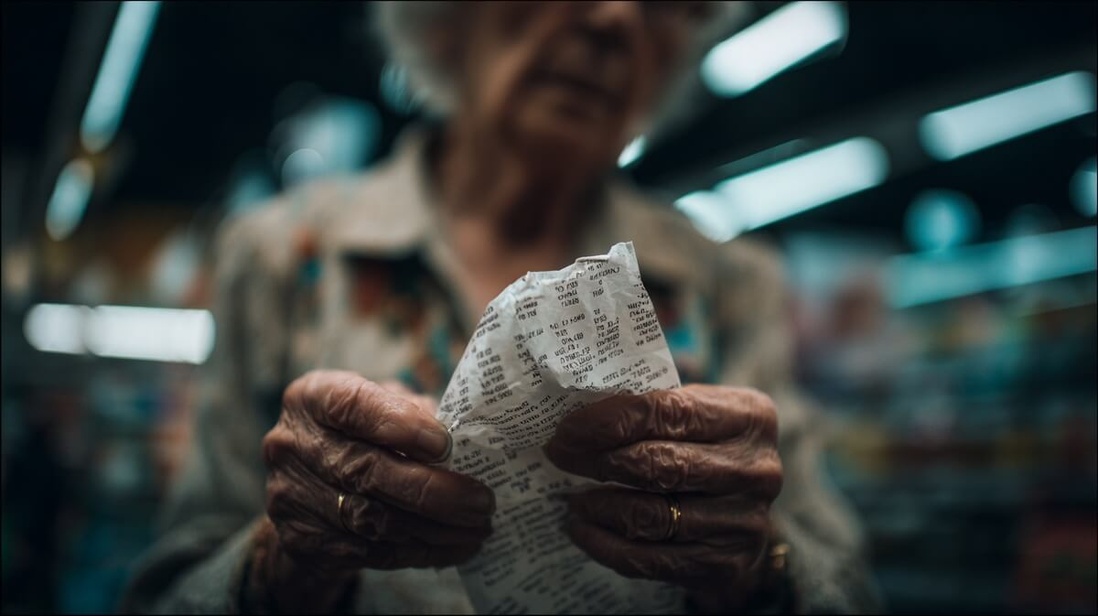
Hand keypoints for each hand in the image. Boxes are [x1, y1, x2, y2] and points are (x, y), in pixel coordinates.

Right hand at [261, 370, 494, 575]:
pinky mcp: (305, 539)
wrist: (306, 488)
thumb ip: (414, 411)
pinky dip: (422, 550)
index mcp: (311, 398)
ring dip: (436, 528)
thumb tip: (460, 435)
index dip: (399, 424)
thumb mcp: (380, 405)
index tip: (445, 443)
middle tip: (482, 500)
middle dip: (433, 489)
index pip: (352, 405)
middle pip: (365, 471)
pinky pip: (372, 551)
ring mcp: (293, 496)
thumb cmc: (359, 432)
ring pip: (373, 519)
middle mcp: (293, 445)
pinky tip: (456, 545)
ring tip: (478, 526)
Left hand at [544, 384, 782, 610]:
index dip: (610, 420)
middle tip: (560, 456)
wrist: (746, 518)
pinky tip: (583, 530)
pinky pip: (651, 558)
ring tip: (572, 498)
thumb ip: (653, 403)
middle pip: (659, 464)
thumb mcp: (699, 414)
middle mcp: (755, 469)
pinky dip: (606, 544)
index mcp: (749, 416)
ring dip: (599, 506)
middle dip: (598, 460)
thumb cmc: (708, 450)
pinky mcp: (725, 563)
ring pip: (652, 515)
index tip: (567, 428)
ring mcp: (744, 520)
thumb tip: (577, 400)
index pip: (668, 411)